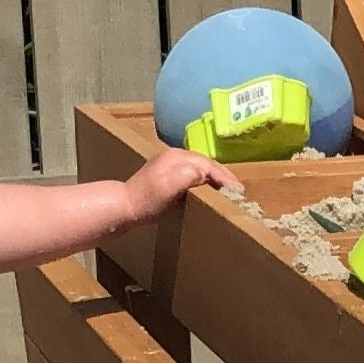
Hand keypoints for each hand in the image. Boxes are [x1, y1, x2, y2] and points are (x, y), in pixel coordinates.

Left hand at [123, 147, 240, 223]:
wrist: (124, 206)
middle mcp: (176, 156)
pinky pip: (194, 173)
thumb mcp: (167, 187)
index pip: (208, 164)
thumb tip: (204, 172)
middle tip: (239, 190)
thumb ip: (186, 176)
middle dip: (224, 175)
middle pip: (206, 163)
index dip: (224, 176)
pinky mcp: (168, 174)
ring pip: (201, 167)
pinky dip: (206, 180)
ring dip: (217, 177)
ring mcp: (171, 164)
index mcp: (178, 157)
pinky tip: (210, 189)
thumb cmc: (146, 200)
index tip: (238, 190)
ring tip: (229, 189)